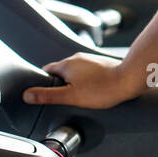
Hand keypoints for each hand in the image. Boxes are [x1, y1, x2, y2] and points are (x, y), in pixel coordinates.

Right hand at [22, 54, 142, 108]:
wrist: (129, 79)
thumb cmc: (103, 89)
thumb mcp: (70, 96)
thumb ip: (47, 95)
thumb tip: (27, 95)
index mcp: (66, 64)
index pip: (46, 70)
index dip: (42, 82)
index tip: (42, 92)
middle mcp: (77, 58)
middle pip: (61, 70)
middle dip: (58, 83)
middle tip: (60, 98)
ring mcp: (91, 60)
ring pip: (75, 71)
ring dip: (73, 81)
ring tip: (77, 95)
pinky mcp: (102, 64)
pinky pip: (88, 72)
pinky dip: (86, 80)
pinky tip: (91, 90)